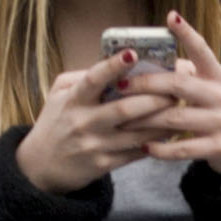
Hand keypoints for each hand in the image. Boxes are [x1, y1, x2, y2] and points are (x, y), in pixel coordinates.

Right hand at [13, 48, 170, 195]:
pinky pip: (135, 153)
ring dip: (162, 121)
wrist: (40, 167)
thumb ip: (83, 77)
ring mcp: (95, 146)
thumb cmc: (55, 122)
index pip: (93, 80)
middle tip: (176, 87)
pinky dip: (155, 142)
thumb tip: (114, 62)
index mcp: (73, 100)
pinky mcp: (103, 165)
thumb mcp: (59, 95)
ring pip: (136, 133)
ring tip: (180, 108)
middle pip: (125, 109)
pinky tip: (170, 132)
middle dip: (154, 97)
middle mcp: (83, 122)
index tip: (133, 53)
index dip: (112, 66)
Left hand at [132, 21, 220, 188]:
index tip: (172, 16)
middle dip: (146, 84)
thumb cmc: (220, 113)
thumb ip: (188, 78)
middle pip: (178, 84)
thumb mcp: (212, 90)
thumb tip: (147, 65)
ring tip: (122, 120)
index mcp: (218, 76)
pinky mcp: (218, 147)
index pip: (202, 50)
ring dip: (144, 120)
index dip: (187, 33)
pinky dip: (161, 149)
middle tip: (121, 85)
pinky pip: (183, 148)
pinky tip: (145, 147)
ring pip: (174, 118)